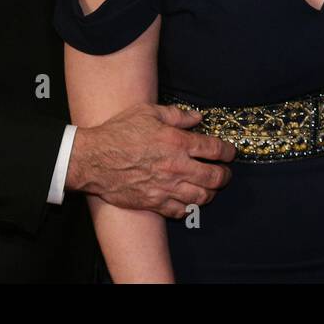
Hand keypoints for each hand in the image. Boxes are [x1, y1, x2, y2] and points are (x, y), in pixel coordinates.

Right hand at [66, 103, 235, 218]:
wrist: (93, 160)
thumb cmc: (118, 132)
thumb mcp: (148, 112)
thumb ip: (176, 114)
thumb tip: (197, 118)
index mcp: (177, 142)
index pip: (215, 149)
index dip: (228, 151)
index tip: (230, 152)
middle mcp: (176, 167)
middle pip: (215, 177)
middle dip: (225, 175)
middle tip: (225, 173)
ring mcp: (166, 187)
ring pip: (201, 197)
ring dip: (211, 193)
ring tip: (211, 188)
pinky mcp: (153, 203)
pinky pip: (180, 211)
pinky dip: (189, 208)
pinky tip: (189, 201)